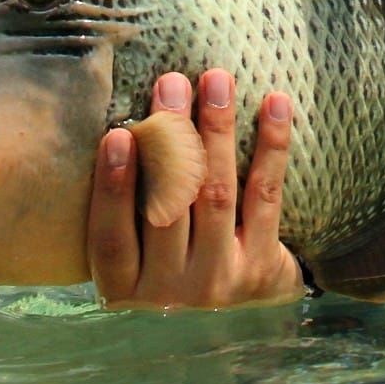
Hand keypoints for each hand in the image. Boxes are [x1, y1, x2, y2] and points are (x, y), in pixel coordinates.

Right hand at [87, 69, 303, 307]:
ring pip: (215, 195)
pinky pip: (265, 196)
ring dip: (216, 131)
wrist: (241, 301)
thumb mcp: (136, 243)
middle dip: (170, 139)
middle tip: (172, 83)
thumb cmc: (172, 253)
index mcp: (124, 286)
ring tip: (216, 82)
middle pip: (167, 207)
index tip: (117, 134)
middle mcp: (168, 291)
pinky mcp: (261, 268)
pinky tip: (274, 105)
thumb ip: (126, 201)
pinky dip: (271, 146)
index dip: (113, 187)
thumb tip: (121, 121)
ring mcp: (216, 282)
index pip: (111, 237)